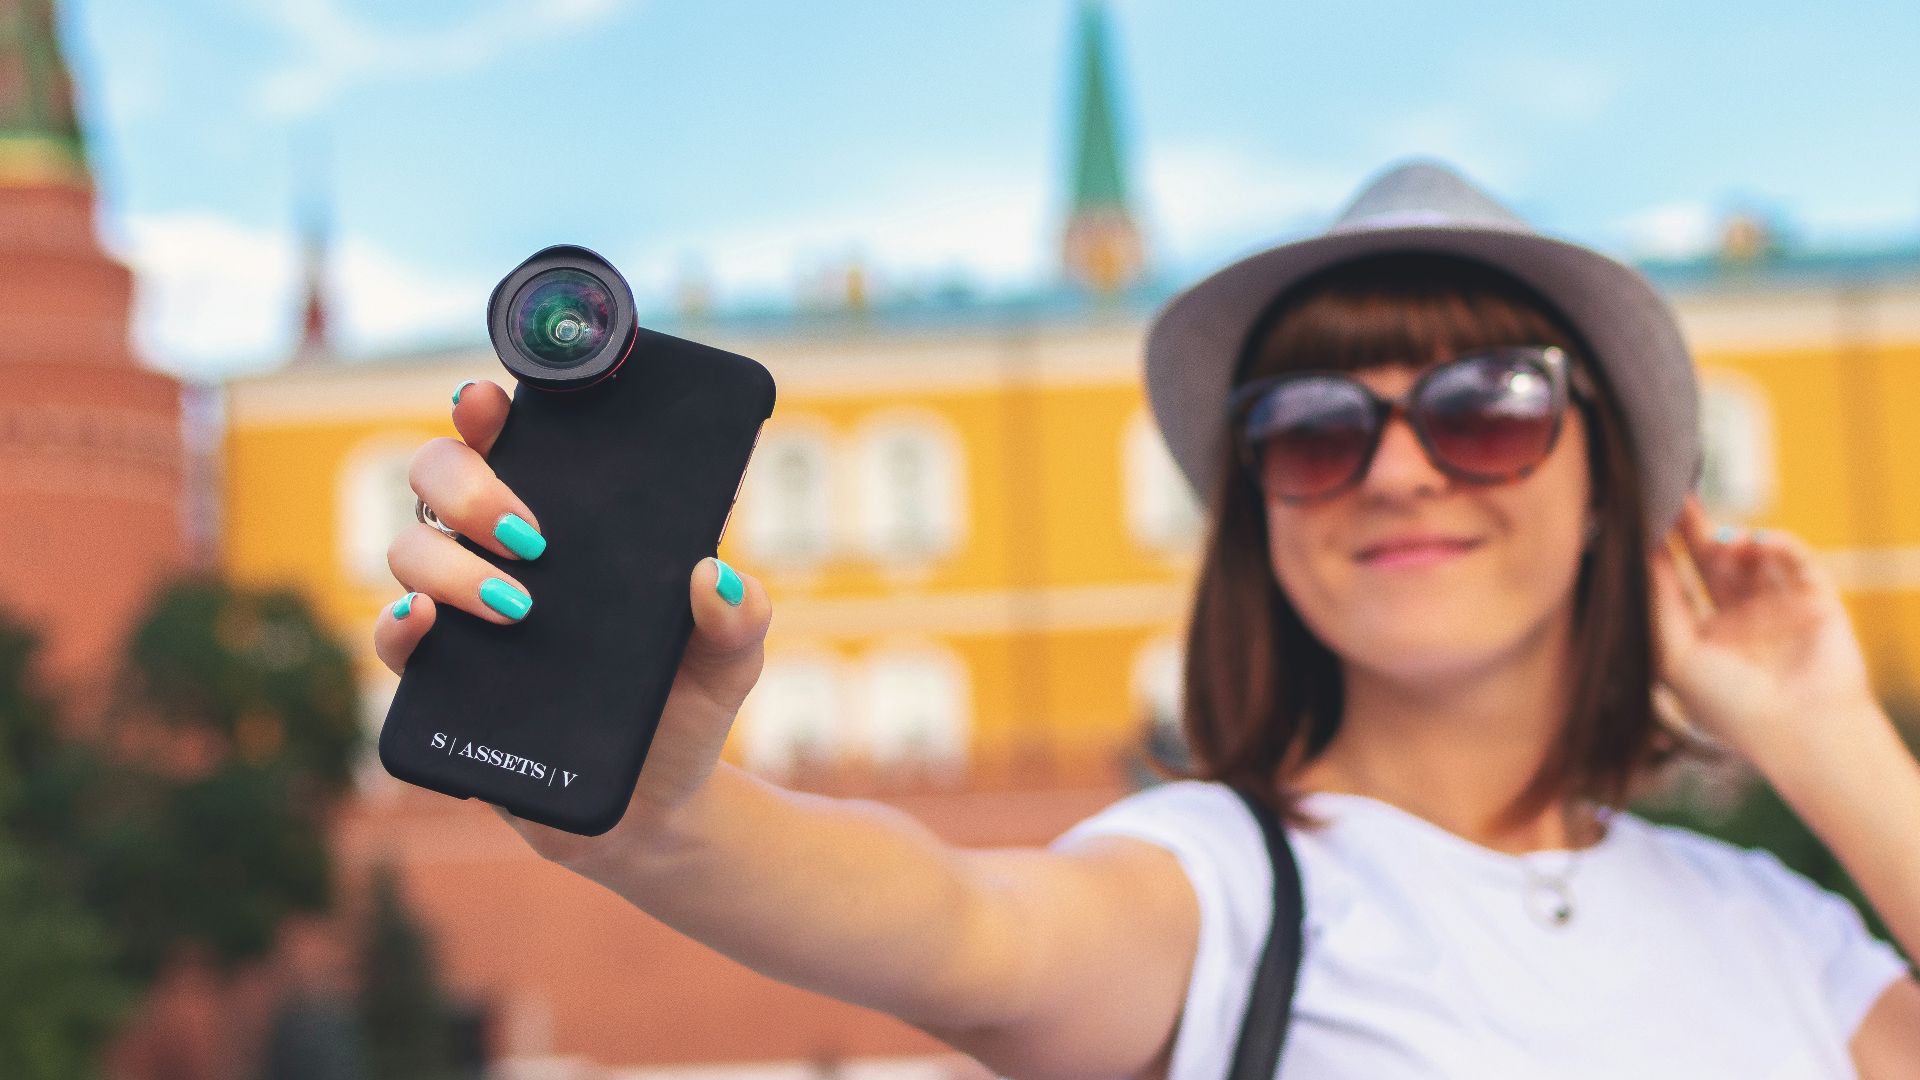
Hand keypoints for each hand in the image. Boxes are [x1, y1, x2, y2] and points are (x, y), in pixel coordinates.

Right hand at [372, 378, 771, 867]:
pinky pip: (391, 640)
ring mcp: (463, 617)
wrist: (657, 810)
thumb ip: (742, 618)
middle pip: (437, 479)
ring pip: (408, 550)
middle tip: (533, 534)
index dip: (486, 409)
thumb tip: (717, 577)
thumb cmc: (685, 707)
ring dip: (451, 563)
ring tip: (520, 606)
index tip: (492, 402)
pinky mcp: (442, 686)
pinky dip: (397, 624)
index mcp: (566, 524)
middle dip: (468, 486)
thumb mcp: (733, 660)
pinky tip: (426, 620)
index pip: (509, 442)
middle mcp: (499, 555)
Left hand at [1649, 493, 1878, 766]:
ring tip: (1724, 540)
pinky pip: (1797, 561)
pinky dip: (1780, 546)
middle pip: (1711, 562)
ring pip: (1753, 558)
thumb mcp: (1674, 657)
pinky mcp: (1817, 601)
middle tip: (1676, 495)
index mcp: (1703, 637)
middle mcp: (1739, 620)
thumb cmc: (1730, 706)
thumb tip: (1639, 558)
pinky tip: (1760, 542)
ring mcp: (1778, 608)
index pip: (1676, 583)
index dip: (1659, 552)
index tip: (1640, 518)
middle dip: (1693, 529)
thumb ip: (1656, 606)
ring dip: (1737, 541)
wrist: (1802, 733)